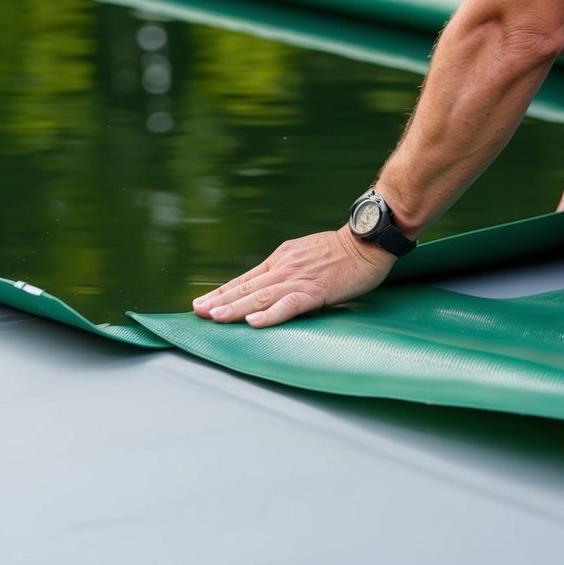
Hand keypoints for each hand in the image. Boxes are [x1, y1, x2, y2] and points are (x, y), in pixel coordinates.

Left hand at [192, 228, 394, 327]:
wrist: (366, 242)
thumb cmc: (340, 251)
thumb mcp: (303, 254)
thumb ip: (287, 269)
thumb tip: (270, 284)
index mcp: (280, 260)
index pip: (244, 280)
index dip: (222, 292)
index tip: (202, 302)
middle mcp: (283, 268)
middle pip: (245, 288)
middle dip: (219, 301)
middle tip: (197, 312)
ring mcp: (298, 279)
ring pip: (260, 296)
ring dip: (235, 308)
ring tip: (215, 318)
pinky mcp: (315, 291)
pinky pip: (288, 304)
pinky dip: (270, 314)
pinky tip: (253, 323)